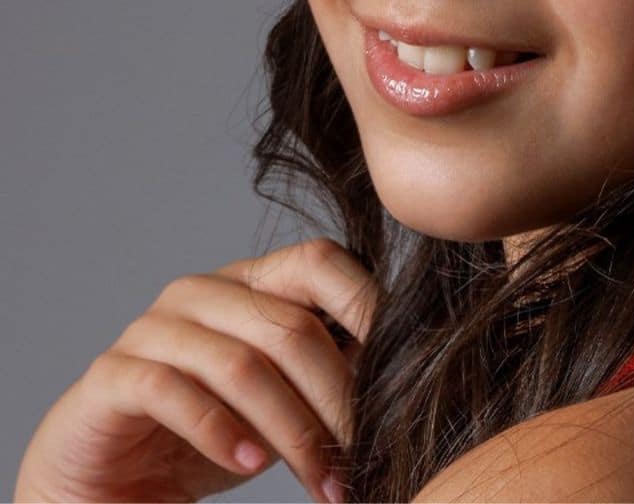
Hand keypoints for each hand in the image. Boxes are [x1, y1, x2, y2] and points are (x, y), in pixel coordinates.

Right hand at [14, 238, 376, 502]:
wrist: (113, 482)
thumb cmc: (216, 432)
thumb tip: (411, 362)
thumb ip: (335, 367)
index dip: (366, 305)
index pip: (319, 261)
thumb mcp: (288, 398)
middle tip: (363, 458)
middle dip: (337, 399)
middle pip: (289, 325)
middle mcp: (203, 290)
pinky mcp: (113, 375)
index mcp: (252, 281)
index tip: (407, 366)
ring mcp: (153, 327)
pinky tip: (249, 463)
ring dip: (292, 432)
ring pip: (241, 365)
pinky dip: (221, 431)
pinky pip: (175, 392)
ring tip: (321, 483)